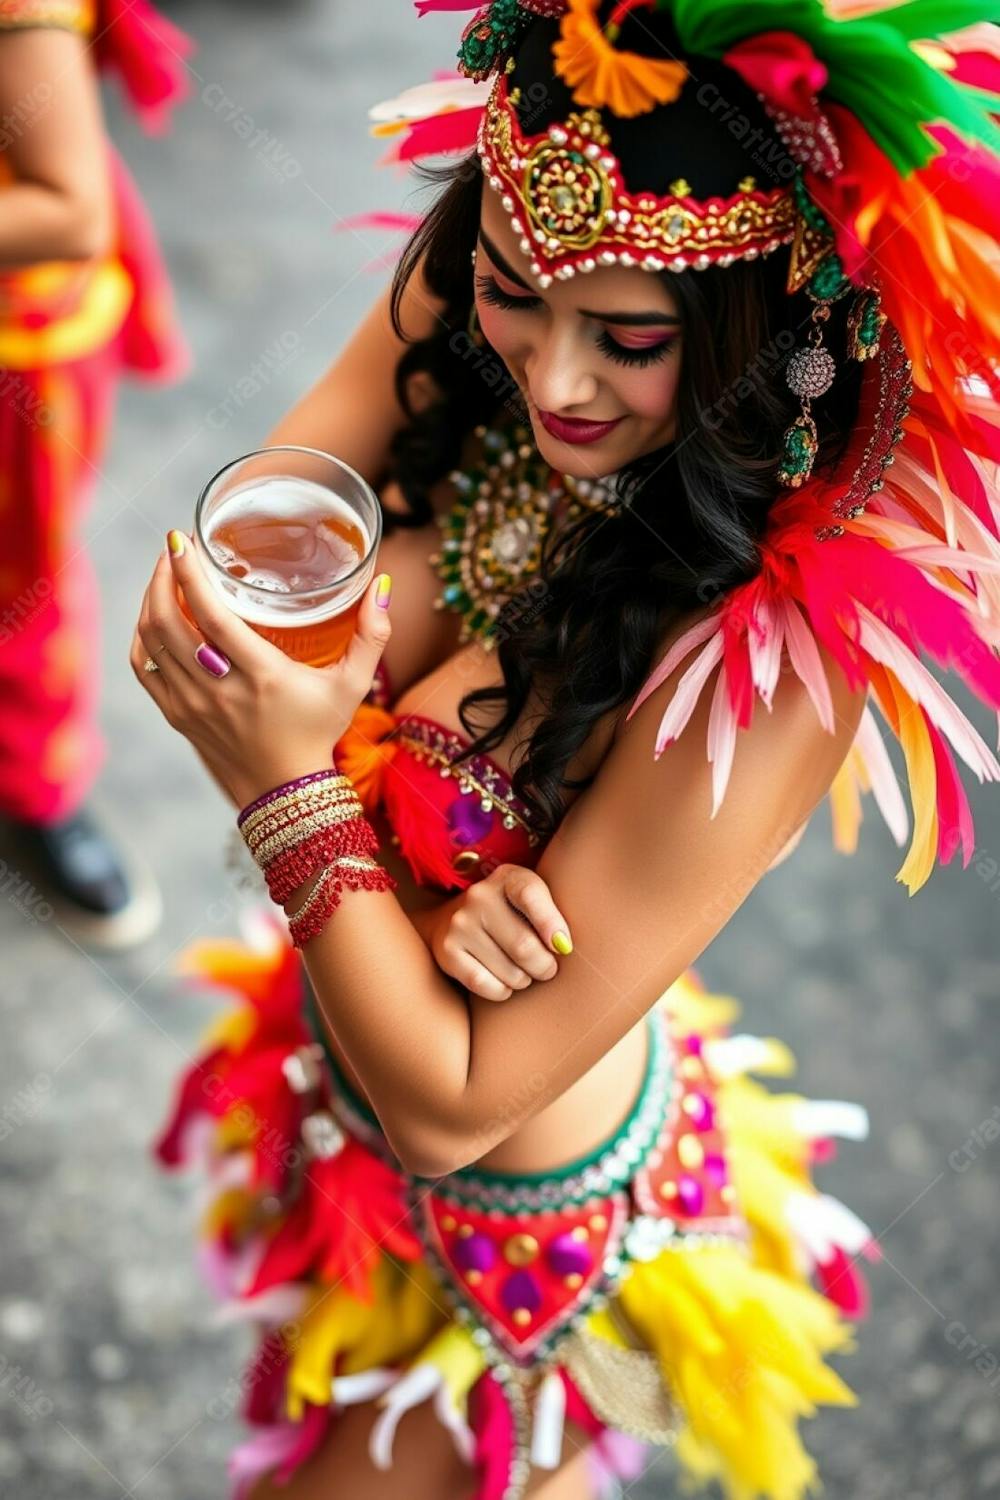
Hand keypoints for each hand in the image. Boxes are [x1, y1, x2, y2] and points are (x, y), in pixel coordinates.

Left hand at [130, 531, 391, 809]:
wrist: (286, 793)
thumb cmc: (319, 732)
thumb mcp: (353, 685)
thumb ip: (372, 635)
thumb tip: (383, 586)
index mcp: (262, 676)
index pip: (211, 616)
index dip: (189, 574)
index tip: (182, 540)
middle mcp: (220, 690)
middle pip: (169, 623)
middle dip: (163, 577)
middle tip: (173, 550)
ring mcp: (193, 705)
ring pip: (151, 642)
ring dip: (151, 601)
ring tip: (164, 576)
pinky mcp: (178, 716)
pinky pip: (145, 668)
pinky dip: (143, 637)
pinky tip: (154, 618)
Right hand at [427, 864, 571, 1001]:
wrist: (452, 919)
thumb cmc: (510, 914)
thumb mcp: (531, 900)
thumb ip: (552, 915)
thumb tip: (563, 946)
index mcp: (506, 877)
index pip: (530, 894)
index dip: (551, 923)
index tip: (564, 946)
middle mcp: (478, 896)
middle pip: (524, 945)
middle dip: (544, 966)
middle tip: (547, 968)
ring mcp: (459, 924)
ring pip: (508, 972)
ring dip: (524, 980)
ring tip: (523, 972)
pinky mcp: (447, 952)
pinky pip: (485, 985)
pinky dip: (502, 991)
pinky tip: (504, 983)